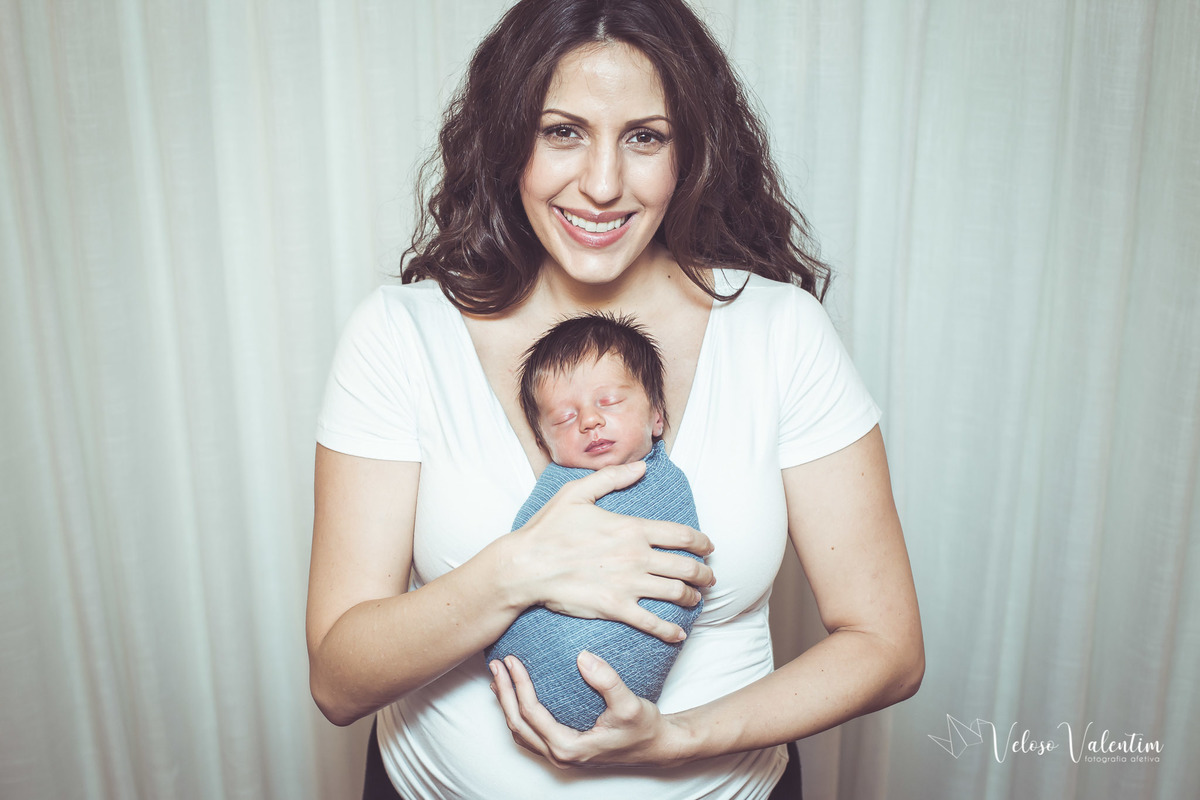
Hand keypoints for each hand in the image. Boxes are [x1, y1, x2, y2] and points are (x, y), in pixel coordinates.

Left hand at [488, 652, 689, 768]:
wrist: (656, 745)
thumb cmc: (643, 728)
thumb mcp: (629, 704)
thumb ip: (607, 681)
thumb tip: (583, 657)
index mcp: (569, 747)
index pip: (531, 714)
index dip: (519, 686)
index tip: (513, 661)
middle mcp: (560, 755)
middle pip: (518, 724)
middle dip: (504, 693)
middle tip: (498, 664)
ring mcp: (560, 754)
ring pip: (520, 731)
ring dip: (507, 704)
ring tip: (500, 677)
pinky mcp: (564, 748)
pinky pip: (531, 732)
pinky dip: (519, 713)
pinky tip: (518, 694)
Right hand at [506, 462, 715, 642]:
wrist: (526, 566)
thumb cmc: (548, 528)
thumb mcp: (577, 492)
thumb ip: (612, 477)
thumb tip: (642, 467)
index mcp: (632, 528)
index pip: (681, 535)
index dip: (701, 542)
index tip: (709, 547)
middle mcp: (637, 556)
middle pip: (686, 566)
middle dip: (704, 573)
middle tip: (710, 577)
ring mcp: (629, 584)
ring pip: (676, 593)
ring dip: (693, 597)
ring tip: (697, 599)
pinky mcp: (616, 608)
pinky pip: (652, 622)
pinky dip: (670, 630)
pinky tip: (679, 633)